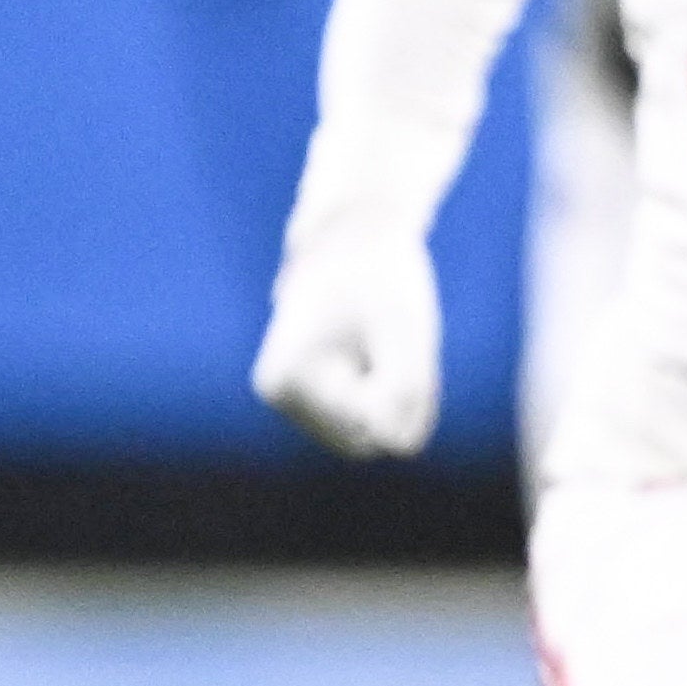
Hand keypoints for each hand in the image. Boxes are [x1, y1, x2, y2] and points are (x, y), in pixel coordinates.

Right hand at [251, 240, 440, 461]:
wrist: (353, 236)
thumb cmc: (381, 279)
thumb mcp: (405, 333)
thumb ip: (403, 394)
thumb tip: (396, 449)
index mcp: (288, 382)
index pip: (372, 427)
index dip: (403, 386)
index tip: (392, 336)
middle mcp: (281, 398)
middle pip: (370, 439)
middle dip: (397, 398)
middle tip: (393, 340)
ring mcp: (293, 402)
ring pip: (372, 435)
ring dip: (395, 396)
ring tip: (383, 341)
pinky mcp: (311, 400)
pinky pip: (368, 424)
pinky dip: (388, 394)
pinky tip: (377, 351)